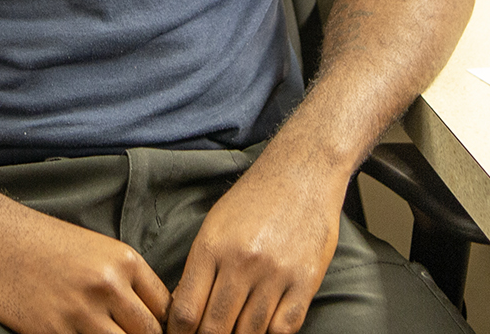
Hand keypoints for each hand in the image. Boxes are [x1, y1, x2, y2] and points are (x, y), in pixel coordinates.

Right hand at [0, 211, 169, 333]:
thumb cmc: (45, 244)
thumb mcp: (96, 250)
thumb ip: (125, 280)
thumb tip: (150, 315)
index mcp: (124, 261)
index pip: (165, 308)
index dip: (163, 327)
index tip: (155, 333)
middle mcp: (108, 285)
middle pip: (149, 333)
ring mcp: (81, 311)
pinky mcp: (54, 331)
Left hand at [166, 161, 344, 333]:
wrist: (303, 172)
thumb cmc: (254, 199)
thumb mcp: (214, 225)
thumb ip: (198, 268)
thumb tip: (184, 311)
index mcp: (213, 247)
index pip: (186, 311)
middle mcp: (243, 262)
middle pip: (215, 328)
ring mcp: (276, 273)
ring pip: (249, 332)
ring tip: (234, 332)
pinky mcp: (306, 280)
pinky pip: (284, 328)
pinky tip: (263, 328)